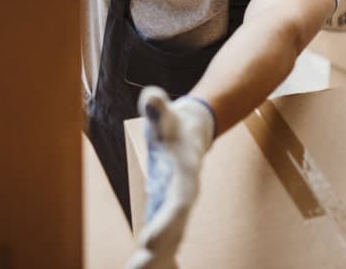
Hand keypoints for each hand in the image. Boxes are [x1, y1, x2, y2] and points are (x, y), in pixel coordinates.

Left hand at [127, 87, 215, 268]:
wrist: (195, 130)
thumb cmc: (176, 123)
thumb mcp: (166, 113)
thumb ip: (158, 106)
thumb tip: (152, 95)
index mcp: (185, 178)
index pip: (177, 205)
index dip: (165, 224)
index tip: (149, 243)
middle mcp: (183, 198)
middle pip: (174, 232)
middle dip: (159, 254)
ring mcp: (177, 208)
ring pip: (169, 243)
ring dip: (156, 262)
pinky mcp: (168, 212)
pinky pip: (163, 242)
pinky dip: (156, 259)